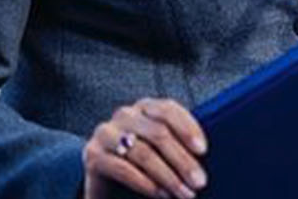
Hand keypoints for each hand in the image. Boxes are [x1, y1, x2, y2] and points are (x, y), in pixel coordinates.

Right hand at [82, 97, 208, 198]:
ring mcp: (106, 133)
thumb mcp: (165, 151)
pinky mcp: (93, 156)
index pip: (168, 110)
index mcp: (146, 107)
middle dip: (182, 161)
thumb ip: (181, 145)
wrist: (109, 186)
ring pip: (143, 153)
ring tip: (183, 193)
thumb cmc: (146, 166)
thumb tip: (204, 156)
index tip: (204, 151)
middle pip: (158, 133)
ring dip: (167, 176)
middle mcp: (125, 115)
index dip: (188, 129)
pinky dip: (145, 183)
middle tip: (199, 182)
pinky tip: (160, 194)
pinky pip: (123, 168)